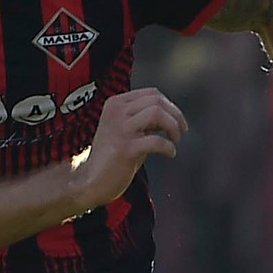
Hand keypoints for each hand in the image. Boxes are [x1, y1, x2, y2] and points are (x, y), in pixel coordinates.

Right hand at [70, 88, 186, 211]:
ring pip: (157, 113)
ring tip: (175, 140)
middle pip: (157, 101)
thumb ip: (144, 119)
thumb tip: (171, 114)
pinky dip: (169, 147)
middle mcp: (117, 112)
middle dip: (176, 115)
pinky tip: (170, 154)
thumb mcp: (126, 129)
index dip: (170, 106)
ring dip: (173, 127)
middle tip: (181, 131)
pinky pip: (157, 141)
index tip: (176, 121)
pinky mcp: (126, 148)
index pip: (152, 93)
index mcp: (116, 104)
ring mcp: (120, 129)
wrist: (91, 180)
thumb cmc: (113, 156)